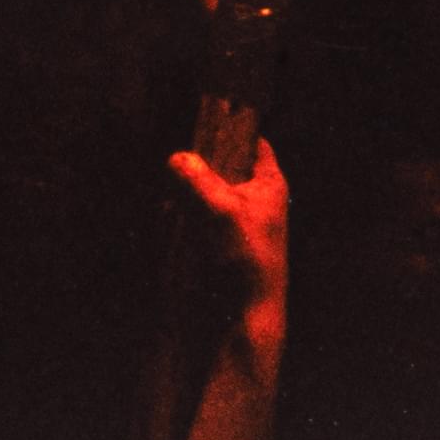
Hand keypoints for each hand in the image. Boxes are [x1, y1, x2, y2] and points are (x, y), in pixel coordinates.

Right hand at [170, 137, 287, 312]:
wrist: (243, 319)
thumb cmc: (245, 259)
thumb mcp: (221, 210)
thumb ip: (196, 179)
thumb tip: (176, 158)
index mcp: (268, 184)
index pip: (254, 143)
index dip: (233, 130)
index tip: (204, 120)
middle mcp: (253, 200)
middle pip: (220, 166)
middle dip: (195, 168)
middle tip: (176, 170)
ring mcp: (233, 223)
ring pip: (200, 193)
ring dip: (183, 197)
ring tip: (173, 206)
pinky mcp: (215, 246)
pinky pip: (191, 220)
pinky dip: (179, 221)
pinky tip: (171, 228)